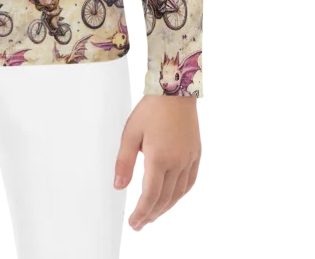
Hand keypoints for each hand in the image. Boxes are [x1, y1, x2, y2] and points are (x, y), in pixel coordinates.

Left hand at [114, 94, 200, 229]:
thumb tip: (119, 184)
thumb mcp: (131, 132)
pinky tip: (174, 197)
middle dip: (151, 214)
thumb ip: (125, 161)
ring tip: (154, 214)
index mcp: (158, 158)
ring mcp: (188, 159)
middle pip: (164, 198)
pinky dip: (180, 194)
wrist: (175, 90)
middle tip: (141, 223)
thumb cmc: (153, 106)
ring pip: (178, 193)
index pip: (150, 196)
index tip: (134, 222)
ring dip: (165, 207)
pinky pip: (189, 182)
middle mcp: (176, 162)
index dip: (141, 213)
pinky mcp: (195, 154)